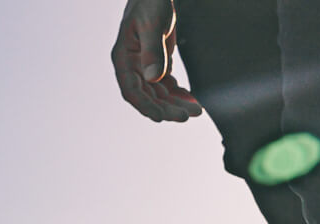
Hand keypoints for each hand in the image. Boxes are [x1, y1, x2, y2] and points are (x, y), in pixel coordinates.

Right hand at [113, 0, 201, 122]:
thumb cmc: (150, 3)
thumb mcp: (152, 24)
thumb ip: (153, 50)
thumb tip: (154, 78)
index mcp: (123, 59)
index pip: (132, 90)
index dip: (146, 106)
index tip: (162, 117)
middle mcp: (131, 67)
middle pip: (147, 96)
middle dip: (167, 108)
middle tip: (187, 116)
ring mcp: (143, 66)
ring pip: (158, 93)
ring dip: (175, 104)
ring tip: (196, 111)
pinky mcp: (156, 63)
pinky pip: (166, 85)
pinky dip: (178, 93)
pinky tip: (191, 100)